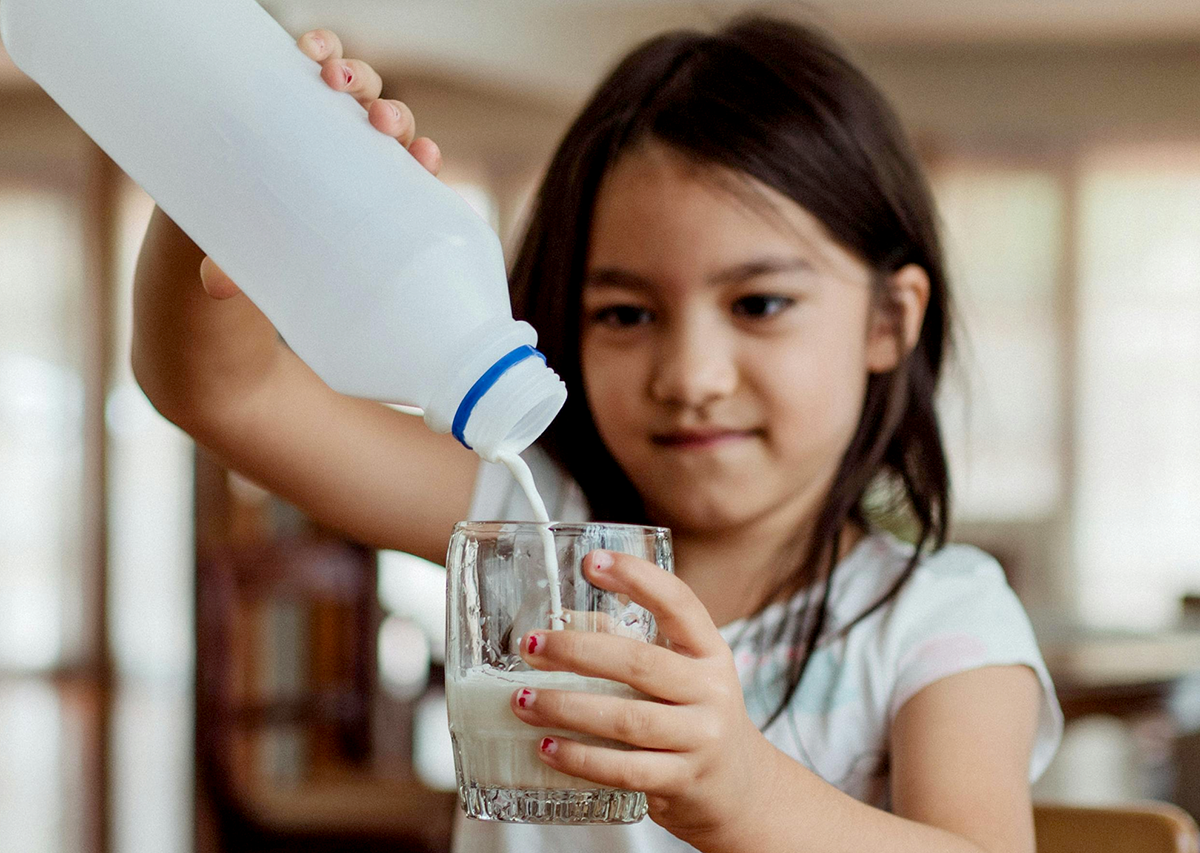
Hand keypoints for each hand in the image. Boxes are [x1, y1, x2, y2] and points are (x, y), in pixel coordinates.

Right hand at [199, 28, 442, 299]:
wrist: (238, 203)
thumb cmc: (265, 237)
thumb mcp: (259, 255)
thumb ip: (246, 267)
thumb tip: (216, 284)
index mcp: (374, 188)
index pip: (412, 170)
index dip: (423, 160)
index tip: (424, 157)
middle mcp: (364, 148)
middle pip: (393, 124)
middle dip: (392, 117)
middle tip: (378, 120)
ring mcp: (336, 113)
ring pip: (363, 88)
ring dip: (357, 77)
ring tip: (334, 76)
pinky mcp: (303, 87)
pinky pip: (323, 60)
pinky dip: (323, 50)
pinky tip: (308, 49)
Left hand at [510, 550, 780, 849]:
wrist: (738, 787)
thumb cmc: (692, 715)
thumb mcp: (679, 672)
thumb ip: (629, 643)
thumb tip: (562, 621)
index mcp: (709, 651)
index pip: (680, 603)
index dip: (638, 578)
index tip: (592, 562)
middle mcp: (710, 691)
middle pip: (639, 663)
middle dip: (577, 652)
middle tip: (530, 645)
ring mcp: (699, 738)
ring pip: (627, 719)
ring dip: (567, 708)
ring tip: (523, 700)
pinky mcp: (681, 781)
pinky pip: (624, 770)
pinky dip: (581, 758)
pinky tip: (546, 748)